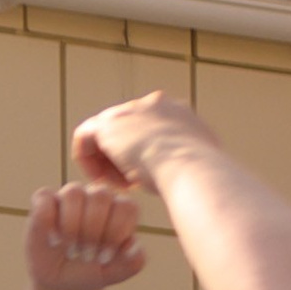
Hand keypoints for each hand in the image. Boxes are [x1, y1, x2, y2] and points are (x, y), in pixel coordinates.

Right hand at [23, 178, 144, 289]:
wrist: (63, 282)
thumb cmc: (92, 270)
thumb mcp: (117, 272)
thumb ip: (133, 262)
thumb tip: (131, 246)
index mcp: (120, 208)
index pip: (126, 207)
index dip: (116, 233)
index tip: (104, 258)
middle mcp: (96, 197)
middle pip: (101, 196)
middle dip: (93, 232)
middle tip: (86, 256)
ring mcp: (69, 197)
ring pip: (73, 193)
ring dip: (72, 226)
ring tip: (71, 250)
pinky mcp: (44, 203)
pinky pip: (44, 197)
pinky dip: (48, 220)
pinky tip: (54, 240)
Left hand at [69, 91, 208, 192]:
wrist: (190, 166)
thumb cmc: (202, 173)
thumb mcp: (205, 161)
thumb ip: (194, 156)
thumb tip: (202, 167)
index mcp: (178, 111)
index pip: (152, 130)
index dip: (147, 156)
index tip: (149, 177)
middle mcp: (152, 104)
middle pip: (127, 131)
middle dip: (126, 159)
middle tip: (131, 183)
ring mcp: (129, 111)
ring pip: (106, 136)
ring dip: (108, 163)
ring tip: (120, 185)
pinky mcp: (108, 124)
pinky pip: (85, 138)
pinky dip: (89, 161)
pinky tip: (101, 181)